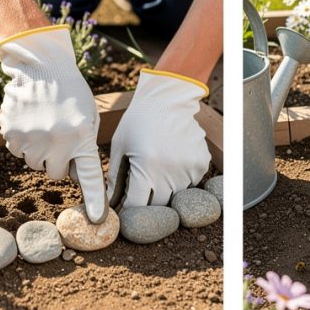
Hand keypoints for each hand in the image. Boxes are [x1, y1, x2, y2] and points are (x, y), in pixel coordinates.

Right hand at [0, 25, 106, 222]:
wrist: (41, 66)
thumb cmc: (70, 92)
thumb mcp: (87, 117)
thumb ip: (83, 146)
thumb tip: (75, 177)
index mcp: (81, 136)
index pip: (90, 175)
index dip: (95, 198)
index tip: (97, 218)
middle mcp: (57, 140)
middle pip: (54, 173)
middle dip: (56, 161)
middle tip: (57, 138)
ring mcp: (32, 138)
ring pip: (34, 163)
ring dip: (38, 151)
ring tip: (43, 124)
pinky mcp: (11, 133)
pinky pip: (17, 151)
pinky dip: (21, 141)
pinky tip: (28, 120)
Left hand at [107, 69, 209, 207]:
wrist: (168, 97)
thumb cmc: (138, 121)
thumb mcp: (120, 147)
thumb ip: (114, 178)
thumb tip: (109, 204)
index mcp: (146, 168)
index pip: (136, 206)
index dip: (128, 212)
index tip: (124, 210)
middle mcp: (170, 172)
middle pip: (157, 208)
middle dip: (146, 206)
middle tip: (139, 195)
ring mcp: (189, 169)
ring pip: (175, 197)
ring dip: (163, 193)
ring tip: (156, 171)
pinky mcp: (201, 164)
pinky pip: (189, 184)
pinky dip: (179, 181)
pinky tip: (171, 163)